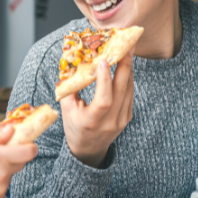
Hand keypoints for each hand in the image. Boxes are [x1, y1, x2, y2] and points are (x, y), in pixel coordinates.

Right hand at [0, 126, 36, 197]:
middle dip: (14, 156)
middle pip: (22, 161)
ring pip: (11, 173)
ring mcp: (2, 187)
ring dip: (3, 170)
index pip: (30, 151)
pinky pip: (3, 185)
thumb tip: (11, 129)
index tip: (25, 142)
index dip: (30, 145)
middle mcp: (3, 173)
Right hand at [60, 49, 134, 167]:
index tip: (104, 60)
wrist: (89, 149)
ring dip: (128, 70)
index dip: (105, 80)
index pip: (104, 100)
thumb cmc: (75, 127)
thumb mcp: (67, 111)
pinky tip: (126, 66)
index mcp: (92, 122)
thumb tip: (69, 65)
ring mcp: (121, 121)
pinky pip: (130, 95)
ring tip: (128, 51)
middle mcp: (110, 122)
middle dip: (124, 66)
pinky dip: (128, 79)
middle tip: (126, 47)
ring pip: (128, 91)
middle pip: (121, 91)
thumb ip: (68, 89)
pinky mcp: (127, 117)